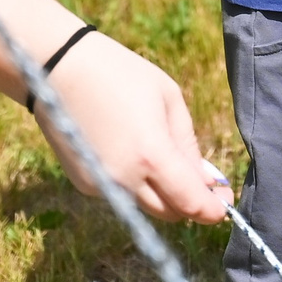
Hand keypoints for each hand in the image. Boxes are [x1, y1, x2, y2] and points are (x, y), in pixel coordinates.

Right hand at [35, 35, 222, 221]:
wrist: (57, 68)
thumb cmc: (120, 73)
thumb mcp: (168, 99)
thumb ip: (189, 146)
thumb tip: (208, 182)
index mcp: (152, 155)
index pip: (191, 204)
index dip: (213, 210)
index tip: (224, 204)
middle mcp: (125, 179)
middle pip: (170, 213)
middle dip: (189, 202)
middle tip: (201, 181)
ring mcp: (101, 185)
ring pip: (145, 206)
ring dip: (161, 193)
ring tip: (161, 156)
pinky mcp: (84, 183)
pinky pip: (121, 194)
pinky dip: (134, 183)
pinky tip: (127, 149)